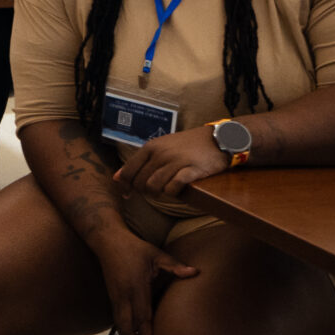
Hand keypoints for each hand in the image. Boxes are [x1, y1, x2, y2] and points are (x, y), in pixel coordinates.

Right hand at [94, 229, 198, 334]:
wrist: (106, 240)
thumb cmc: (132, 248)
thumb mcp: (155, 254)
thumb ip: (175, 266)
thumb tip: (195, 272)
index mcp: (134, 288)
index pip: (142, 319)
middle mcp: (123, 298)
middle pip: (128, 331)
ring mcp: (116, 299)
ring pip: (121, 330)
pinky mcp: (113, 299)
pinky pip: (119, 324)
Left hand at [114, 124, 230, 198]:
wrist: (218, 139)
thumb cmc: (187, 145)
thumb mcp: (160, 147)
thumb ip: (139, 162)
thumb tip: (116, 178)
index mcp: (150, 147)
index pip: (128, 172)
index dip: (125, 187)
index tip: (128, 195)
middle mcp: (160, 153)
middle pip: (140, 183)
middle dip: (144, 192)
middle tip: (154, 191)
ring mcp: (176, 161)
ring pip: (154, 187)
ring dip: (158, 194)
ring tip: (165, 191)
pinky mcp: (191, 170)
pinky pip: (173, 188)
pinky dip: (172, 194)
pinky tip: (177, 190)